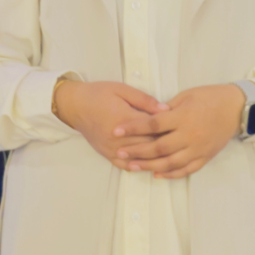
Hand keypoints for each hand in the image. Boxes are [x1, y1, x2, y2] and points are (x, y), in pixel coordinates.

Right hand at [54, 80, 169, 165]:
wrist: (74, 105)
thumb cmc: (98, 93)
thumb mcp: (122, 89)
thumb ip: (144, 100)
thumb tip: (166, 109)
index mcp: (123, 119)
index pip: (151, 128)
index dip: (168, 128)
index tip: (180, 127)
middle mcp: (117, 138)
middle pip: (147, 144)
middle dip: (164, 143)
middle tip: (180, 142)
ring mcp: (111, 148)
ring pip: (137, 158)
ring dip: (153, 158)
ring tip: (169, 155)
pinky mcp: (106, 154)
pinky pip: (124, 165)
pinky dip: (137, 166)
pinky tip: (148, 165)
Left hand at [110, 84, 245, 179]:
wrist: (236, 107)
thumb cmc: (209, 96)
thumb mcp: (186, 95)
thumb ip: (168, 108)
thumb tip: (150, 116)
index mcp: (182, 117)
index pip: (152, 124)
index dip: (133, 127)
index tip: (116, 130)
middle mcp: (189, 135)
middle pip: (158, 147)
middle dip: (137, 151)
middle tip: (119, 152)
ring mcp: (197, 149)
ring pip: (170, 162)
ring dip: (149, 166)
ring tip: (132, 167)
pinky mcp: (205, 157)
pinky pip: (186, 170)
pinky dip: (170, 174)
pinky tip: (157, 174)